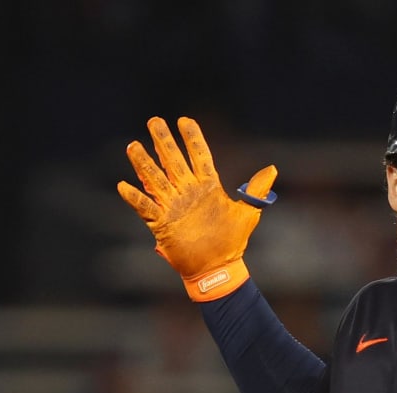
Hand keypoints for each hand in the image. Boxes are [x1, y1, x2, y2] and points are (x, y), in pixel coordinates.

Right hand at [117, 116, 277, 300]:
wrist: (218, 269)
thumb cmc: (232, 242)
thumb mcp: (247, 214)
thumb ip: (256, 191)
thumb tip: (272, 168)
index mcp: (207, 187)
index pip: (199, 156)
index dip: (192, 139)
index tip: (184, 120)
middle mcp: (187, 192)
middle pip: (173, 161)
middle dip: (163, 141)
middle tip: (154, 121)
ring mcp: (173, 206)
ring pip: (155, 179)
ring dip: (144, 163)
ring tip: (133, 145)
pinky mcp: (162, 223)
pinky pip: (145, 207)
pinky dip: (134, 198)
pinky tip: (123, 185)